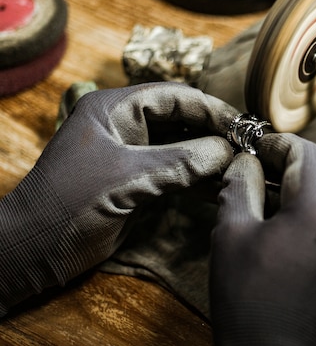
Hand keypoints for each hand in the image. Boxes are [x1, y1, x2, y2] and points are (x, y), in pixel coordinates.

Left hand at [0, 82, 236, 315]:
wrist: (35, 249)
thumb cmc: (70, 203)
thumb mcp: (127, 178)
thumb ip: (181, 162)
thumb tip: (228, 152)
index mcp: (115, 109)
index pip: (174, 97)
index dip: (212, 109)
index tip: (244, 126)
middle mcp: (127, 126)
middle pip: (183, 120)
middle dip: (216, 134)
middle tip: (251, 148)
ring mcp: (135, 155)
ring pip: (184, 148)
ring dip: (212, 159)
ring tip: (244, 168)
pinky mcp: (140, 182)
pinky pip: (178, 174)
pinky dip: (201, 180)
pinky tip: (224, 188)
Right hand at [209, 133, 315, 345]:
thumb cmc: (250, 303)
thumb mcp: (232, 234)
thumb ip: (240, 187)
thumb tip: (245, 164)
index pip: (307, 152)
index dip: (278, 144)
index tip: (257, 148)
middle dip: (296, 165)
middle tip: (263, 173)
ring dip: (311, 191)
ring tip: (274, 202)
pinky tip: (294, 230)